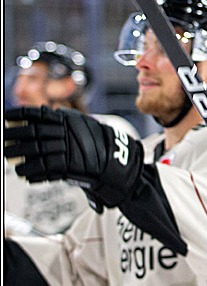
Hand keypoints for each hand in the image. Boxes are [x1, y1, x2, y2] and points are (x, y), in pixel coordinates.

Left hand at [4, 106, 141, 208]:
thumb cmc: (100, 144)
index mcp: (68, 119)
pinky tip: (24, 173)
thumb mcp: (84, 124)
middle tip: (3, 140)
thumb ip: (65, 119)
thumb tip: (46, 111)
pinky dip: (31, 171)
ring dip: (18, 155)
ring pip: (34, 150)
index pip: (38, 113)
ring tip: (8, 157)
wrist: (117, 162)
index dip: (19, 114)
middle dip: (13, 136)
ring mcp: (67, 148)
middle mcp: (65, 132)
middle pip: (31, 133)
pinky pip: (43, 167)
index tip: (5, 117)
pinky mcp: (68, 165)